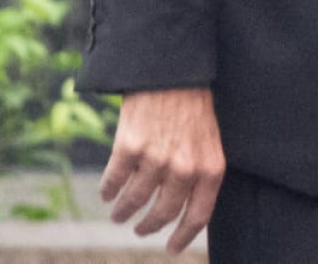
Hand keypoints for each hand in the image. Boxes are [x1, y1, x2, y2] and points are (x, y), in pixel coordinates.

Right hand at [100, 87, 226, 253]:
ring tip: (118, 215)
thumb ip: (200, 173)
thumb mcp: (209, 141)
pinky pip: (114, 181)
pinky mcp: (129, 148)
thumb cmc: (193, 107)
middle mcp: (185, 167)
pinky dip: (108, 191)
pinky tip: (106, 194)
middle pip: (164, 212)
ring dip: (123, 212)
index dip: (183, 236)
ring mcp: (156, 159)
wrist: (172, 71)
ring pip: (135, 201)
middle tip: (141, 229)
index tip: (171, 247)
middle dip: (149, 226)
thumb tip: (186, 210)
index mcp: (210, 167)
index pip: (199, 215)